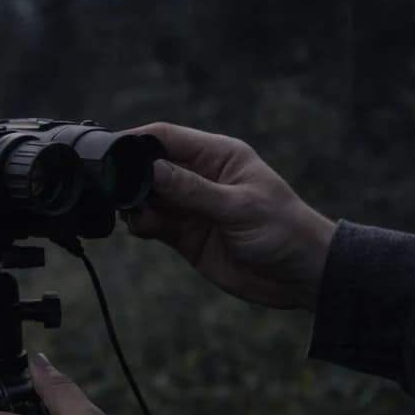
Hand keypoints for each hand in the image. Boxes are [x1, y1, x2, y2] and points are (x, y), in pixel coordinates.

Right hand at [120, 122, 336, 311]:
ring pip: (149, 197)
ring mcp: (192, 208)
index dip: (138, 141)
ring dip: (134, 203)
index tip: (112, 151)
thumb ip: (192, 190)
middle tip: (116, 191)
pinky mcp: (187, 236)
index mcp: (219, 156)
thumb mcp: (238, 207)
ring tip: (134, 214)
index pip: (168, 138)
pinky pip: (155, 224)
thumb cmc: (284, 230)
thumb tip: (151, 170)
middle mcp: (201, 177)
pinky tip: (139, 227)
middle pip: (152, 167)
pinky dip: (141, 224)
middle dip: (131, 176)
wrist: (301, 276)